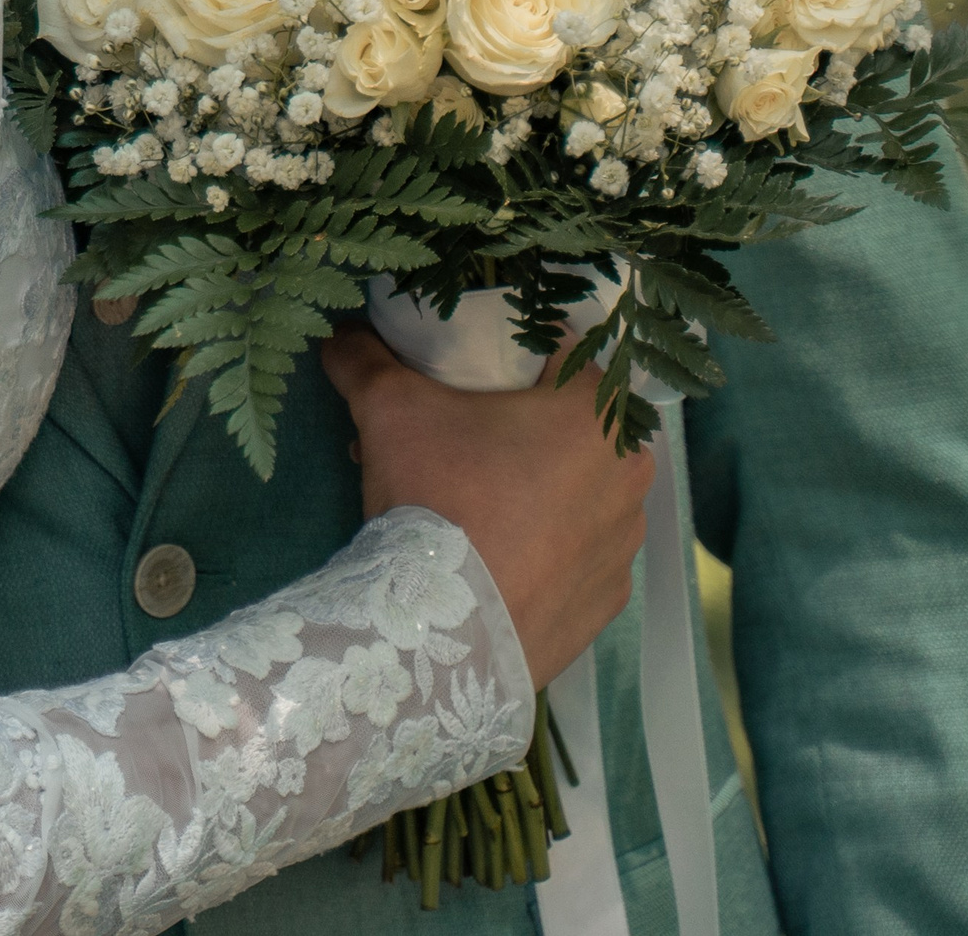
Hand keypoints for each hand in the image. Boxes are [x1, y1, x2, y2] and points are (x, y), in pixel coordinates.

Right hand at [321, 322, 653, 688]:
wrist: (444, 634)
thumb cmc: (437, 497)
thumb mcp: (388, 408)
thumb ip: (365, 357)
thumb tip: (338, 333)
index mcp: (597, 416)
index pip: (563, 356)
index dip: (513, 358)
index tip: (469, 377)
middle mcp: (630, 477)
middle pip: (570, 425)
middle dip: (517, 425)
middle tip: (455, 438)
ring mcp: (623, 546)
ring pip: (576, 490)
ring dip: (533, 485)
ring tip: (464, 501)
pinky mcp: (607, 603)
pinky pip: (577, 552)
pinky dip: (545, 545)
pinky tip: (494, 552)